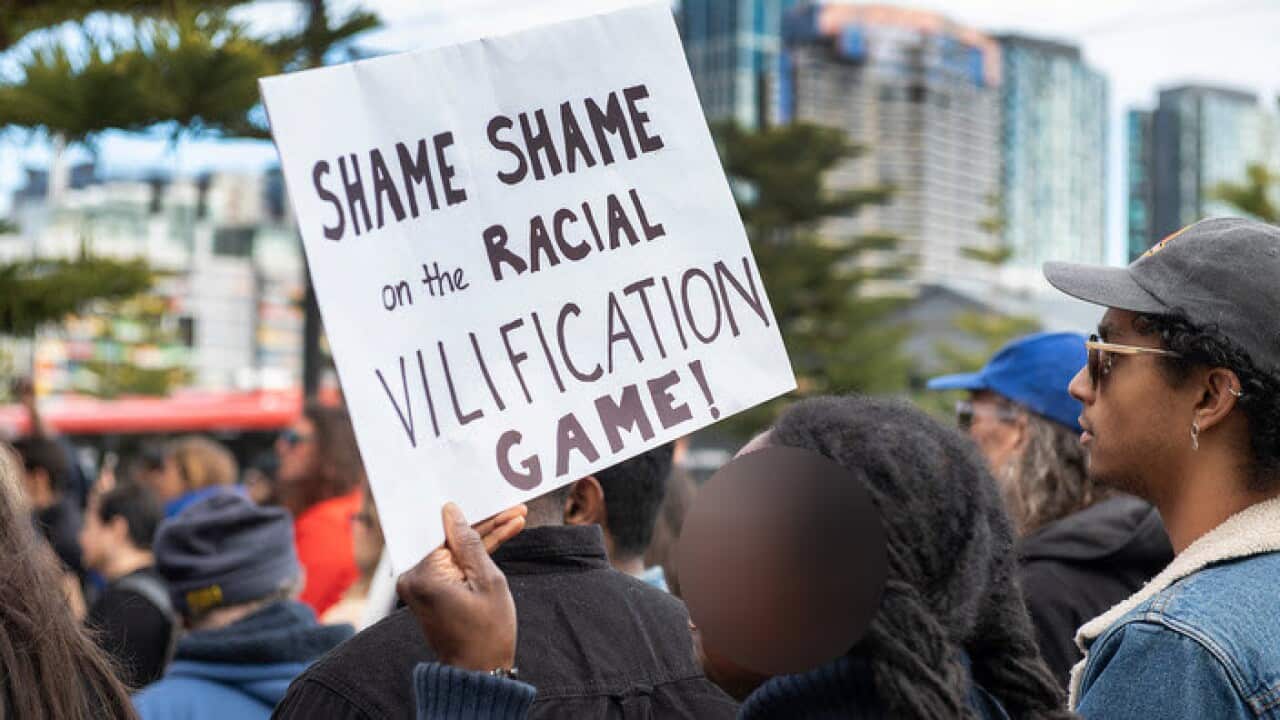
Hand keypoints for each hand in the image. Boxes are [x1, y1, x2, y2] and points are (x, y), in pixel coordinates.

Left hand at [397, 503, 525, 671]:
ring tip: (515, 520)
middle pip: (452, 538)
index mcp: (422, 574)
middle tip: (513, 510)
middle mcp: (413, 578)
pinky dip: (474, 557)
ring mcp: (421, 585)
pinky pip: (454, 564)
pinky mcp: (431, 591)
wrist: (480, 672)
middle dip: (485, 524)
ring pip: (456, 550)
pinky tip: (502, 537)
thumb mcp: (487, 581)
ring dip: (484, 538)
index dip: (480, 516)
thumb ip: (470, 542)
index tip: (500, 503)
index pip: (449, 531)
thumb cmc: (487, 632)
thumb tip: (451, 511)